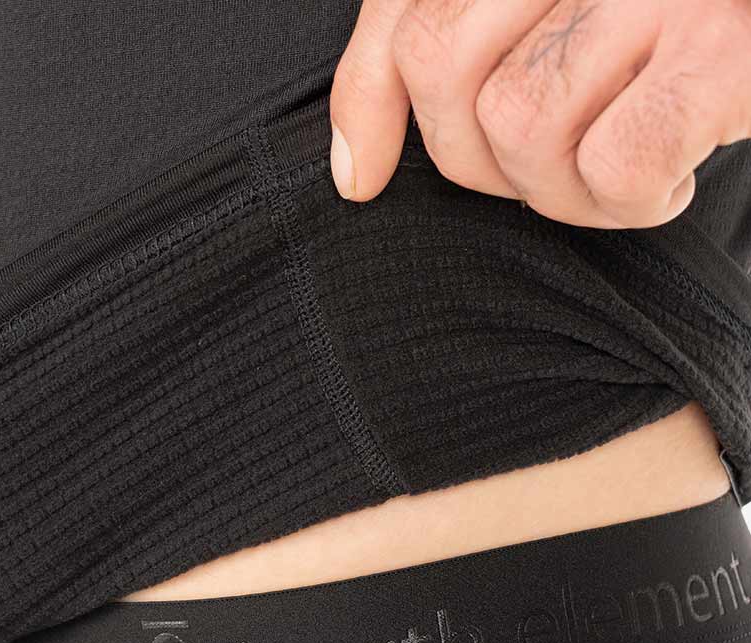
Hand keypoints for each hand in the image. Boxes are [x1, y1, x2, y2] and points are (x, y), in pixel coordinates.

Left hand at [329, 0, 750, 227]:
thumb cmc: (669, 45)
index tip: (358, 180)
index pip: (403, 15)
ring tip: (620, 167)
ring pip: (519, 123)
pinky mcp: (723, 49)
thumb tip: (353, 176)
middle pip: (441, 68)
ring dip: (566, 189)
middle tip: (554, 164)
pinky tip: (670, 183)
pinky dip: (634, 201)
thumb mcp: (556, 40)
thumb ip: (457, 65)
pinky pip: (616, 163)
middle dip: (481, 157)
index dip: (365, 105)